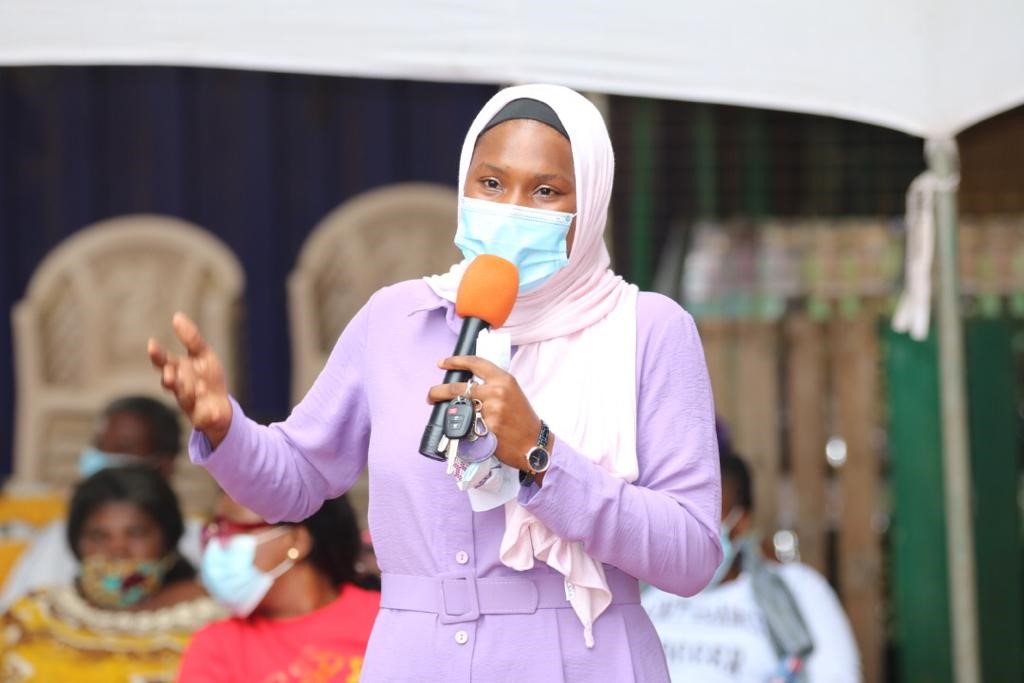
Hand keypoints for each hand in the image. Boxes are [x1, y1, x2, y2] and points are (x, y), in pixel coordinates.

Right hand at [148, 312, 231, 447]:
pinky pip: (202, 415)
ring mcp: (188, 403)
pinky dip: (206, 409)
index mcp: (178, 370)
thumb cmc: (208, 378)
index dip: (157, 355)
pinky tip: (209, 402)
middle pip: (170, 382)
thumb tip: (176, 316)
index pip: (164, 361)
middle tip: (170, 374)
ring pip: (184, 397)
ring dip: (189, 390)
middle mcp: (179, 386)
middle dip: (169, 378)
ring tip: (198, 385)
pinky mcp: (200, 417)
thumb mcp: (203, 355)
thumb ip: (191, 339)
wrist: (221, 406)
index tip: (152, 344)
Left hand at [427, 356, 550, 475]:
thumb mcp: (512, 393)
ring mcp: (491, 410)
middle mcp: (497, 391)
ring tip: (441, 413)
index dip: (454, 361)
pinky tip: (460, 431)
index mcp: (504, 379)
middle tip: (430, 395)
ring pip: (458, 407)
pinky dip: (460, 428)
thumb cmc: (523, 419)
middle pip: (457, 387)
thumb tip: (468, 384)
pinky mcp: (486, 428)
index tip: (441, 363)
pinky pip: (466, 426)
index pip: (475, 363)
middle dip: (438, 391)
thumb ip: (492, 386)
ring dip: (446, 411)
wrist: (534, 442)